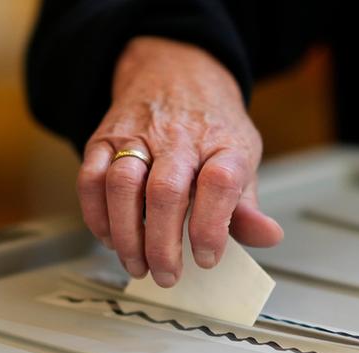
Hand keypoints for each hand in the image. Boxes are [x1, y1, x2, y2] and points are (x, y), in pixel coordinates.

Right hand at [77, 36, 283, 287]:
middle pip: (166, 192)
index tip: (206, 258)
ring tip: (137, 264)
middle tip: (166, 275)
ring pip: (123, 186)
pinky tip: (110, 237)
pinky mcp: (104, 139)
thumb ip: (247, 206)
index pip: (219, 182)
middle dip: (162, 244)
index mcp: (222, 144)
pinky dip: (96, 215)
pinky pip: (91, 179)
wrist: (175, 71)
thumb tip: (267, 236)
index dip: (212, 226)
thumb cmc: (211, 126)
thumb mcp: (241, 158)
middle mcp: (180, 137)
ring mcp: (138, 136)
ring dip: (126, 234)